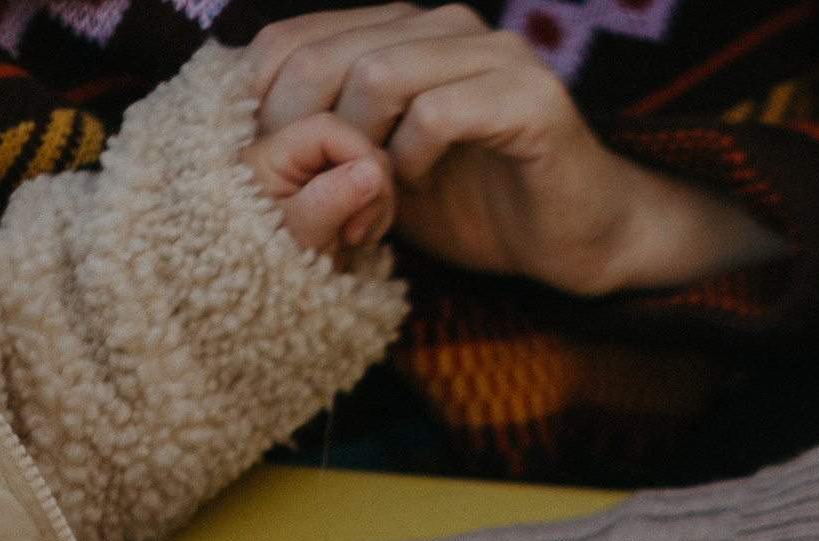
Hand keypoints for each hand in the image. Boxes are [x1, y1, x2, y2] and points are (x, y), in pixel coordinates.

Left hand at [241, 111, 395, 258]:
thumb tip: (375, 171)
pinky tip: (354, 240)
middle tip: (354, 234)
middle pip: (353, 148)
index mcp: (274, 155)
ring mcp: (314, 177)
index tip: (372, 196)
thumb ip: (332, 198)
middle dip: (370, 189)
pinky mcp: (330, 197)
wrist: (253, 291)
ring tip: (352, 241)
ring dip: (373, 207)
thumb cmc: (264, 261)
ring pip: (367, 172)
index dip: (360, 155)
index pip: (328, 131)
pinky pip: (367, 195)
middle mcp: (294, 157)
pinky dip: (370, 217)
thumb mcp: (297, 232)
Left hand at [242, 4, 784, 295]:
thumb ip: (325, 139)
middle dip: (301, 136)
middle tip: (312, 196)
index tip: (263, 174)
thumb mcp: (378, 171)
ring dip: (358, 150)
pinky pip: (438, 113)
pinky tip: (419, 191)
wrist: (578, 238)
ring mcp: (493, 55)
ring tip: (370, 198)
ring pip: (377, 76)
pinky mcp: (530, 99)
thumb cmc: (477, 206)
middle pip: (325, 55)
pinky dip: (412, 161)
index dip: (260, 108)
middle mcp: (447, 24)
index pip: (291, 39)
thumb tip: (240, 137)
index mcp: (403, 29)